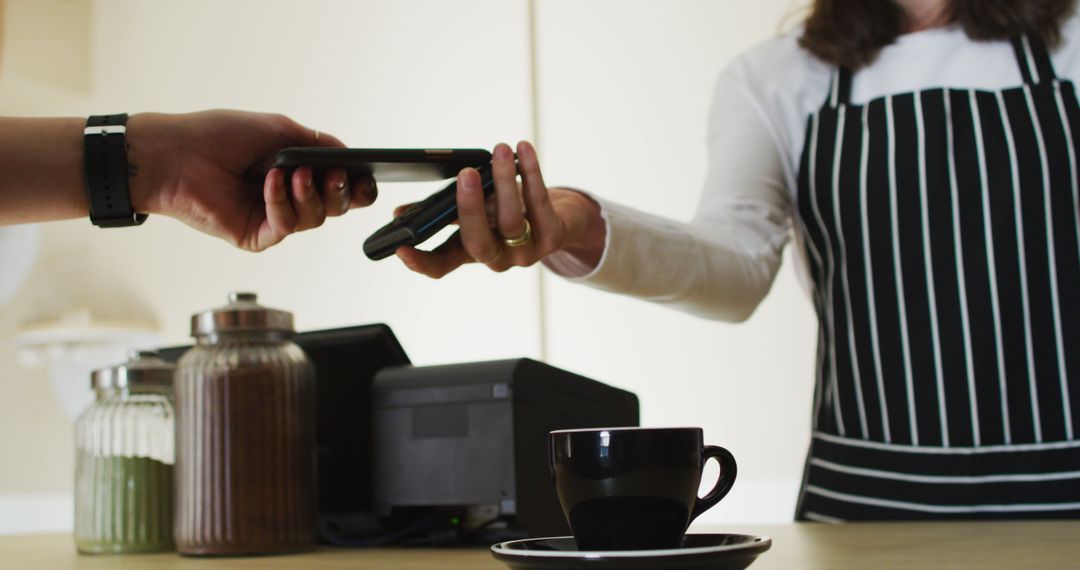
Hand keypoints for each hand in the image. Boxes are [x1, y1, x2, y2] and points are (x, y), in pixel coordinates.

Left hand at [128, 110, 376, 250]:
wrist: (176, 154)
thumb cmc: (218, 136)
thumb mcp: (278, 130)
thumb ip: (317, 142)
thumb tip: (349, 155)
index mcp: (298, 172)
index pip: (341, 187)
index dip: (357, 185)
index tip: (364, 176)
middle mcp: (289, 197)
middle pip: (336, 206)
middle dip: (340, 191)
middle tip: (333, 174)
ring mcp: (274, 218)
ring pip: (315, 218)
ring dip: (308, 194)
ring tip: (293, 173)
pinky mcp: (256, 235)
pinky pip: (285, 227)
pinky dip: (281, 203)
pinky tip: (269, 183)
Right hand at [395, 141, 604, 277]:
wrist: (559, 222)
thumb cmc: (506, 213)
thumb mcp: (475, 214)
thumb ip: (443, 212)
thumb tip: (401, 213)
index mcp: (470, 252)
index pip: (441, 266)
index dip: (421, 262)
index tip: (402, 249)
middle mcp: (496, 258)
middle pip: (478, 242)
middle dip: (470, 208)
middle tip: (465, 175)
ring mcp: (525, 252)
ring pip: (512, 221)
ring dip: (504, 181)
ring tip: (500, 150)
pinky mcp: (552, 237)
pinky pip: (540, 204)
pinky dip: (532, 173)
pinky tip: (523, 149)